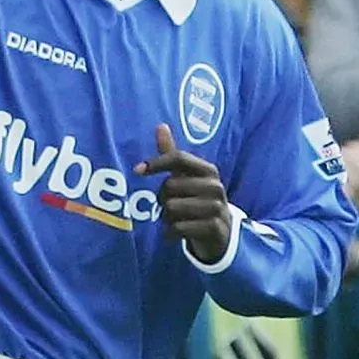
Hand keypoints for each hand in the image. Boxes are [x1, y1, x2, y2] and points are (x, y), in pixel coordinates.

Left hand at [135, 124, 230, 263]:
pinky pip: (179, 228)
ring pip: (172, 208)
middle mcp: (215, 186)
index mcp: (208, 170)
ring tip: (175, 219)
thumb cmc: (197, 200)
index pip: (179, 158)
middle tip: (168, 205)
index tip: (138, 170)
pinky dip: (171, 232)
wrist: (220, 233)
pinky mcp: (214, 228)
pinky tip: (176, 233)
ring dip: (166, 217)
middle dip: (162, 198)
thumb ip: (172, 154)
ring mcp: (217, 207)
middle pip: (170, 185)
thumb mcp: (188, 177)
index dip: (157, 162)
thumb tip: (160, 125)